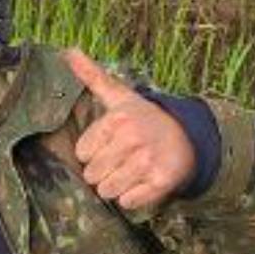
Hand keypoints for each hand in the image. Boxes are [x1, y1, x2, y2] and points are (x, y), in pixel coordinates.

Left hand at [60, 48, 198, 211]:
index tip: (111, 144)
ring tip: (131, 171)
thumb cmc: (144, 119)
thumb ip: (92, 77)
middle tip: (122, 159)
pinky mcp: (161, 182)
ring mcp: (148, 161)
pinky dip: (133, 197)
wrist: (186, 138)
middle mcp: (133, 139)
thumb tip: (67, 50)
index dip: (95, 152)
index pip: (82, 153)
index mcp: (118, 119)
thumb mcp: (120, 97)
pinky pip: (128, 202)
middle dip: (104, 171)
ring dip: (116, 186)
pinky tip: (142, 182)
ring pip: (108, 191)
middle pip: (93, 175)